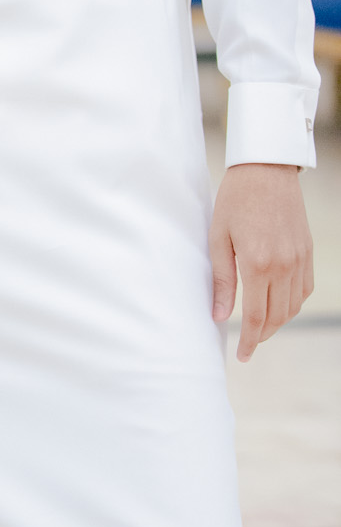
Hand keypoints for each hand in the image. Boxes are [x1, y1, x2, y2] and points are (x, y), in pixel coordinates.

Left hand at [209, 164, 312, 360]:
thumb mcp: (218, 239)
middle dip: (262, 335)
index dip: (249, 341)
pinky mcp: (307, 251)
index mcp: (258, 264)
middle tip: (248, 343)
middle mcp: (284, 266)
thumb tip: (218, 315)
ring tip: (259, 326)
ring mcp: (300, 259)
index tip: (242, 356)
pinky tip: (278, 304)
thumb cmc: (234, 201)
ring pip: (294, 306)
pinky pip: (305, 289)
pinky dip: (292, 304)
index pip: (256, 317)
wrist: (265, 170)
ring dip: (278, 322)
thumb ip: (221, 280)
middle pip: (277, 317)